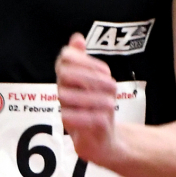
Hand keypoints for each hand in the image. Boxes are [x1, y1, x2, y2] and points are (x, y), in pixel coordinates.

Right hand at [55, 33, 117, 165]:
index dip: (86, 61)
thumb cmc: (98, 107)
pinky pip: (71, 119)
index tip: (106, 70)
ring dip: (92, 97)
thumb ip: (84, 61)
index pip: (65, 59)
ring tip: (111, 103)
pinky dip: (91, 116)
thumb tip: (76, 37)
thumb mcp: (96, 81)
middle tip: (112, 85)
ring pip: (66, 97)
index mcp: (68, 80)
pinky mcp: (71, 131)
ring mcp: (65, 112)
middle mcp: (63, 94)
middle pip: (64, 76)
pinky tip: (106, 116)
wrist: (105, 139)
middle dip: (89, 77)